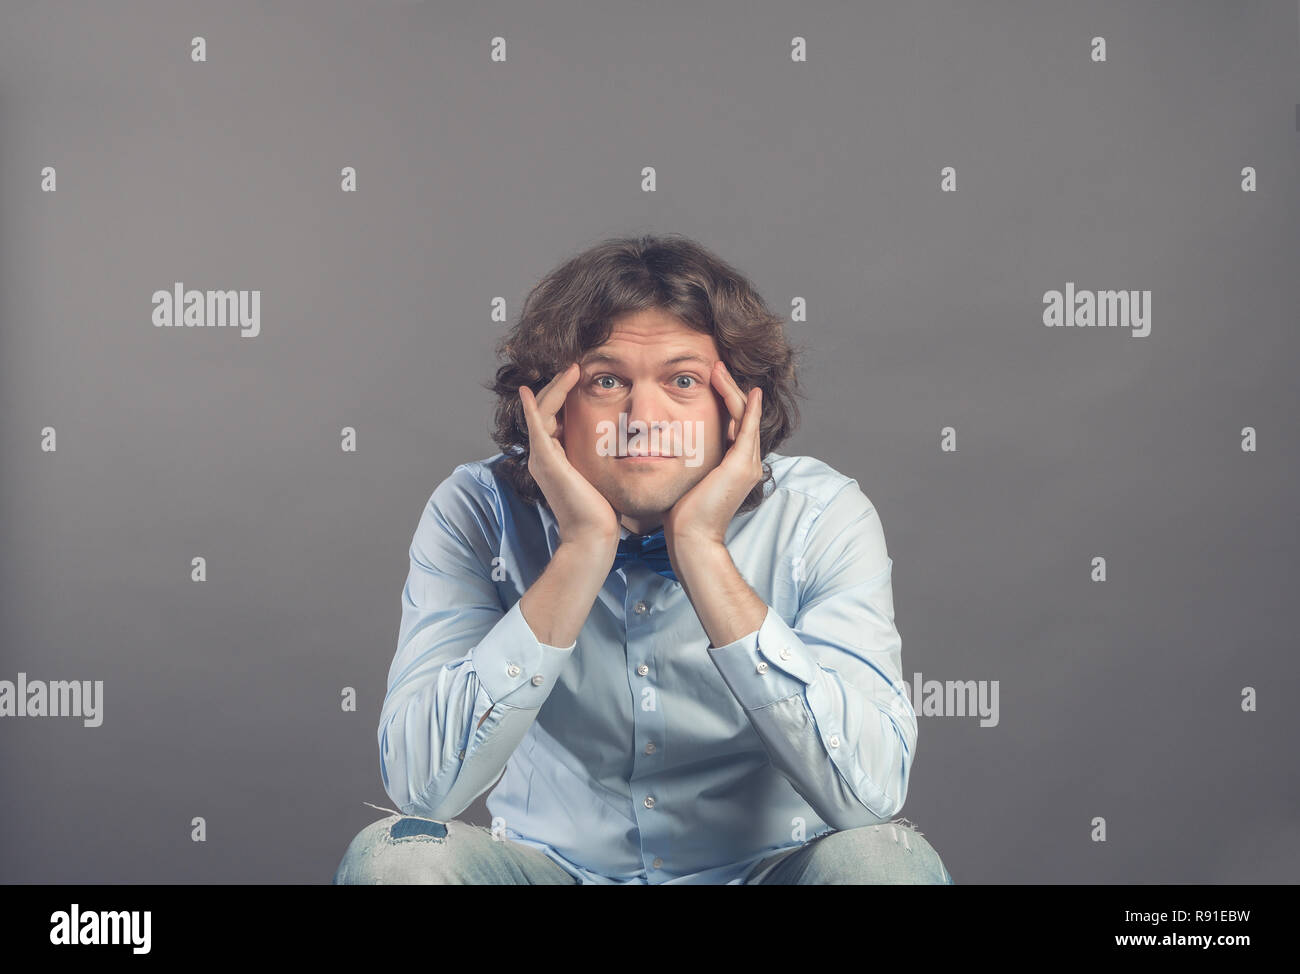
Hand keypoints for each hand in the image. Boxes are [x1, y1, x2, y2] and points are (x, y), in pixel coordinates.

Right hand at [519, 363, 619, 549]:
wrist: (594, 536)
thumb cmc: (603, 510)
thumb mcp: (602, 472)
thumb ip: (603, 453)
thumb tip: (622, 439)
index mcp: (556, 456)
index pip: (555, 414)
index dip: (565, 393)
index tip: (583, 374)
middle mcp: (544, 455)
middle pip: (545, 408)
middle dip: (558, 384)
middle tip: (576, 363)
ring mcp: (542, 457)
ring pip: (542, 411)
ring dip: (555, 387)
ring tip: (572, 368)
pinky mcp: (546, 461)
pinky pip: (537, 425)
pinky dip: (534, 406)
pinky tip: (532, 389)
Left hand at [662, 360, 763, 549]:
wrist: (691, 538)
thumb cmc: (681, 515)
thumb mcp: (684, 478)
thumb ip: (684, 460)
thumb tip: (665, 446)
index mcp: (733, 465)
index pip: (733, 423)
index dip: (723, 399)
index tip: (708, 379)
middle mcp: (746, 462)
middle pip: (741, 414)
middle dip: (729, 388)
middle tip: (715, 366)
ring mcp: (747, 464)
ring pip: (744, 415)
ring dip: (732, 389)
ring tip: (718, 368)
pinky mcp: (741, 465)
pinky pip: (747, 428)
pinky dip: (749, 408)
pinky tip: (750, 391)